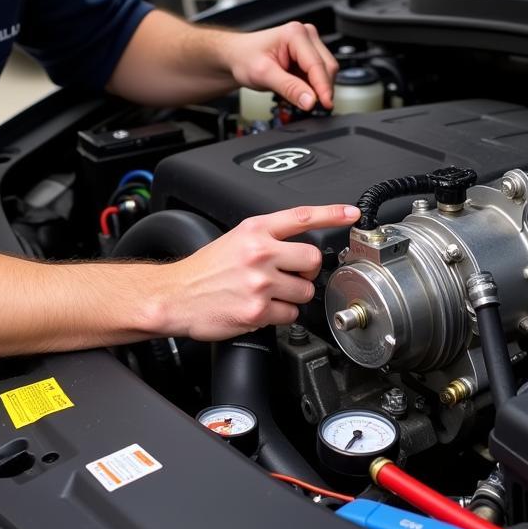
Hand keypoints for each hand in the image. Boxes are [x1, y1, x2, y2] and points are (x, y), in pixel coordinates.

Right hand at [156, 204, 359, 341]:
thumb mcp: (234, 239)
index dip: (331, 213)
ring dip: (292, 296)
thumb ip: (266, 238)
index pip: (301, 217)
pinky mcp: (257, 310)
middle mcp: (259, 253)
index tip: (352, 214)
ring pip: (303, 290)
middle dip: (305, 271)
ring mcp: (259, 282)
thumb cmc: (204, 270)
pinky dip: (280, 314)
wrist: (176, 296)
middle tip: (289, 276)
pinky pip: (290, 314)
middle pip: (311, 259)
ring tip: (268, 294)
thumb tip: (297, 246)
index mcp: (254, 231)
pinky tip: (261, 309)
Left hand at [226, 21, 338, 110]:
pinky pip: (318, 75)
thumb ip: (289, 88)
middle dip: (321, 89)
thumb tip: (310, 101)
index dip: (323, 88)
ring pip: (325, 72)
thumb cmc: (244, 58)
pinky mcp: (308, 56)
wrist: (236, 56)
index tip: (325, 104)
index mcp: (295, 34)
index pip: (317, 65)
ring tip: (296, 94)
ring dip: (316, 88)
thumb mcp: (263, 75)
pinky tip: (298, 90)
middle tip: (309, 105)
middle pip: (327, 67)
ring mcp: (309, 45)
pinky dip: (312, 87)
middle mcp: (306, 35)